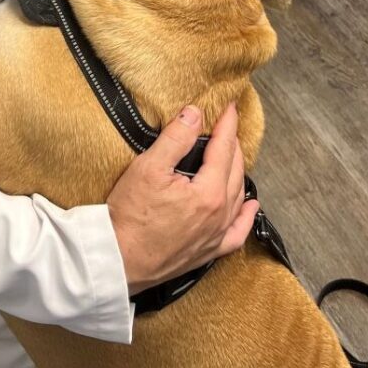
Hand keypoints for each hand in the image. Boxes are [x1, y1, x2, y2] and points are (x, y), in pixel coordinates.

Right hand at [106, 103, 257, 294]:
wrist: (117, 260)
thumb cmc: (129, 217)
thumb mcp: (148, 167)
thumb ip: (176, 138)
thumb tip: (194, 115)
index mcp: (209, 193)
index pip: (224, 149)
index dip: (227, 125)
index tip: (230, 108)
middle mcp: (219, 215)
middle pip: (235, 171)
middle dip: (232, 144)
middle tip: (226, 126)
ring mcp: (215, 236)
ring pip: (238, 197)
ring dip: (238, 172)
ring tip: (233, 155)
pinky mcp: (207, 252)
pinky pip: (236, 233)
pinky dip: (246, 216)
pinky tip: (250, 206)